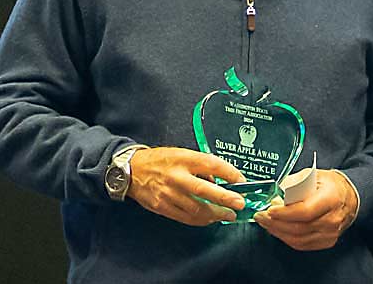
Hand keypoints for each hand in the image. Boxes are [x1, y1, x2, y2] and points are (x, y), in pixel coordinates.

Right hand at [127, 146, 246, 225]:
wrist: (131, 169)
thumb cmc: (160, 160)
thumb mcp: (182, 153)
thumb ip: (200, 165)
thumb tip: (220, 181)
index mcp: (184, 158)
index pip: (212, 164)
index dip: (229, 173)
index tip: (242, 181)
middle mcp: (176, 176)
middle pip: (205, 190)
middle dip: (225, 198)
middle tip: (240, 203)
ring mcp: (168, 193)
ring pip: (196, 208)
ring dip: (215, 214)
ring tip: (228, 215)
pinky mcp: (161, 206)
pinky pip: (185, 217)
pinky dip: (200, 220)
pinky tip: (210, 219)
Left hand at [253, 169, 357, 250]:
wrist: (351, 198)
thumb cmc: (331, 185)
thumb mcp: (314, 175)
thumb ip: (295, 183)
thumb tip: (275, 192)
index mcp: (331, 198)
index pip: (305, 211)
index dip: (285, 213)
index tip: (270, 209)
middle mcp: (332, 219)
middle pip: (299, 228)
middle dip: (275, 223)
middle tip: (260, 216)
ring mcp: (330, 233)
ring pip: (298, 239)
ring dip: (278, 232)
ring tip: (265, 223)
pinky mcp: (327, 242)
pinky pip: (302, 245)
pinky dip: (287, 239)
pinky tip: (277, 230)